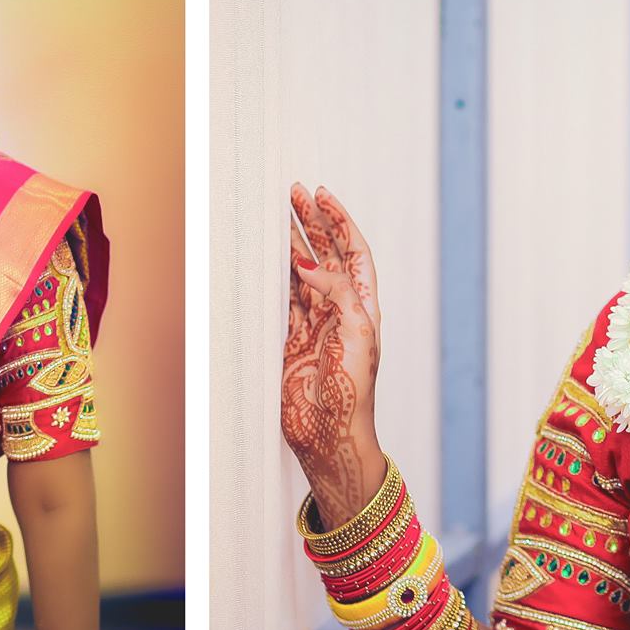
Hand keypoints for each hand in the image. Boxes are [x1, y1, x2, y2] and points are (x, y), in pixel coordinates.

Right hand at [283, 182, 384, 525]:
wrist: (331, 435)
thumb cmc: (354, 392)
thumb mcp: (356, 334)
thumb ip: (335, 293)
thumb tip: (307, 261)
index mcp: (363, 305)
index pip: (352, 251)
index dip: (339, 222)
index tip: (322, 196)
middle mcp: (339, 310)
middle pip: (326, 254)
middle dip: (312, 223)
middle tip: (294, 195)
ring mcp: (314, 324)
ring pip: (301, 273)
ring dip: (291, 244)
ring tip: (276, 217)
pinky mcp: (291, 341)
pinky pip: (282, 300)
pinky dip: (273, 277)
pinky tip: (266, 258)